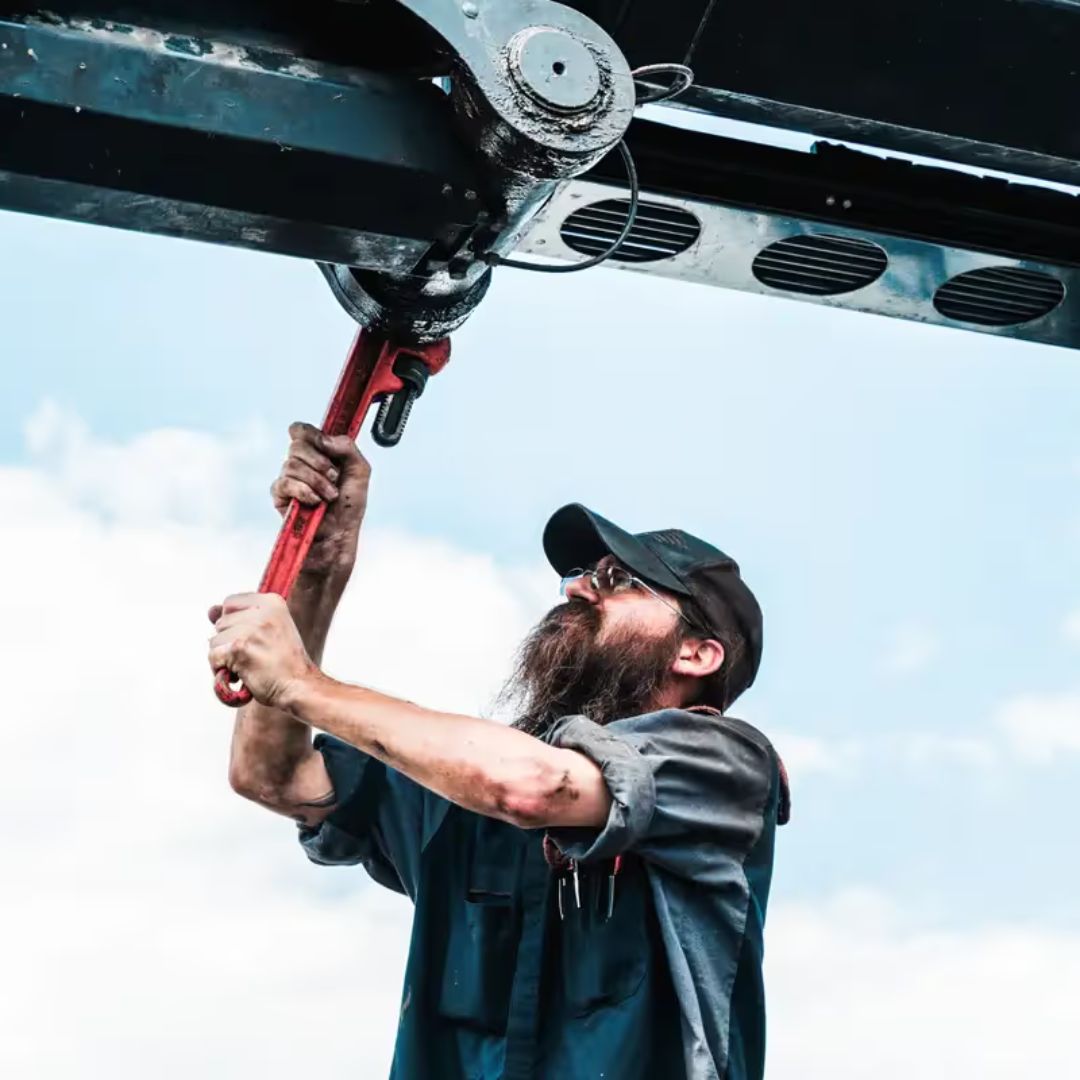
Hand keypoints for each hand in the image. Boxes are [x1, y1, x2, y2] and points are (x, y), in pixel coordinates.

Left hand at [208, 593, 318, 709]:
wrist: (300, 686)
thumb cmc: (286, 663)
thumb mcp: (271, 629)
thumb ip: (240, 617)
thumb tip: (211, 610)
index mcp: (272, 602)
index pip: (230, 603)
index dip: (234, 624)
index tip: (250, 638)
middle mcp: (263, 611)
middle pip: (221, 622)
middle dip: (229, 642)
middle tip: (253, 654)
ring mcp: (251, 629)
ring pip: (214, 641)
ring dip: (225, 657)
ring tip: (247, 665)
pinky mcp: (240, 648)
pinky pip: (213, 656)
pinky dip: (220, 670)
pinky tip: (239, 674)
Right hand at [272, 422, 371, 577]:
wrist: (340, 535)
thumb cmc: (349, 505)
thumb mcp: (360, 471)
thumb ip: (347, 447)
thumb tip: (323, 438)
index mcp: (318, 453)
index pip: (300, 430)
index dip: (310, 433)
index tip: (325, 445)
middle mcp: (301, 463)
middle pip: (296, 444)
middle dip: (320, 462)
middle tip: (335, 478)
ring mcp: (288, 478)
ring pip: (291, 464)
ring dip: (317, 481)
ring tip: (329, 496)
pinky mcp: (279, 495)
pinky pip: (283, 482)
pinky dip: (304, 491)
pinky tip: (315, 502)